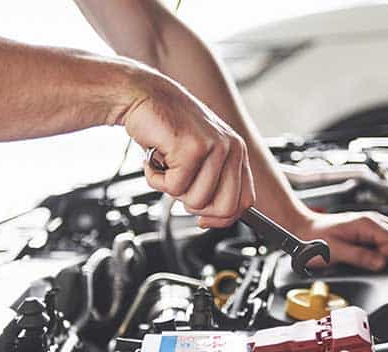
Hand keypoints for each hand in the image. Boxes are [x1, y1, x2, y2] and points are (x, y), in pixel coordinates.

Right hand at [123, 73, 254, 227]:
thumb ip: (212, 183)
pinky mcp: (192, 148)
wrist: (143, 97)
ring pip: (196, 201)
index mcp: (237, 152)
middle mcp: (231, 148)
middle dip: (195, 207)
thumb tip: (210, 219)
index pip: (245, 202)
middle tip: (178, 185)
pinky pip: (174, 187)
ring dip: (171, 189)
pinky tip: (154, 157)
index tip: (202, 219)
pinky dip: (156, 178)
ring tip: (165, 165)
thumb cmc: (167, 128)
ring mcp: (215, 147)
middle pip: (224, 208)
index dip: (222, 217)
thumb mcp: (199, 156)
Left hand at [294, 211, 387, 270]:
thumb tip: (381, 264)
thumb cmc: (313, 239)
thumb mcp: (334, 252)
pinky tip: (373, 254)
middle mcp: (374, 221)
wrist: (302, 230)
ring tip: (374, 257)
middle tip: (377, 260)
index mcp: (367, 224)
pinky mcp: (370, 230)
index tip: (374, 263)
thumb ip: (359, 257)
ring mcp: (373, 224)